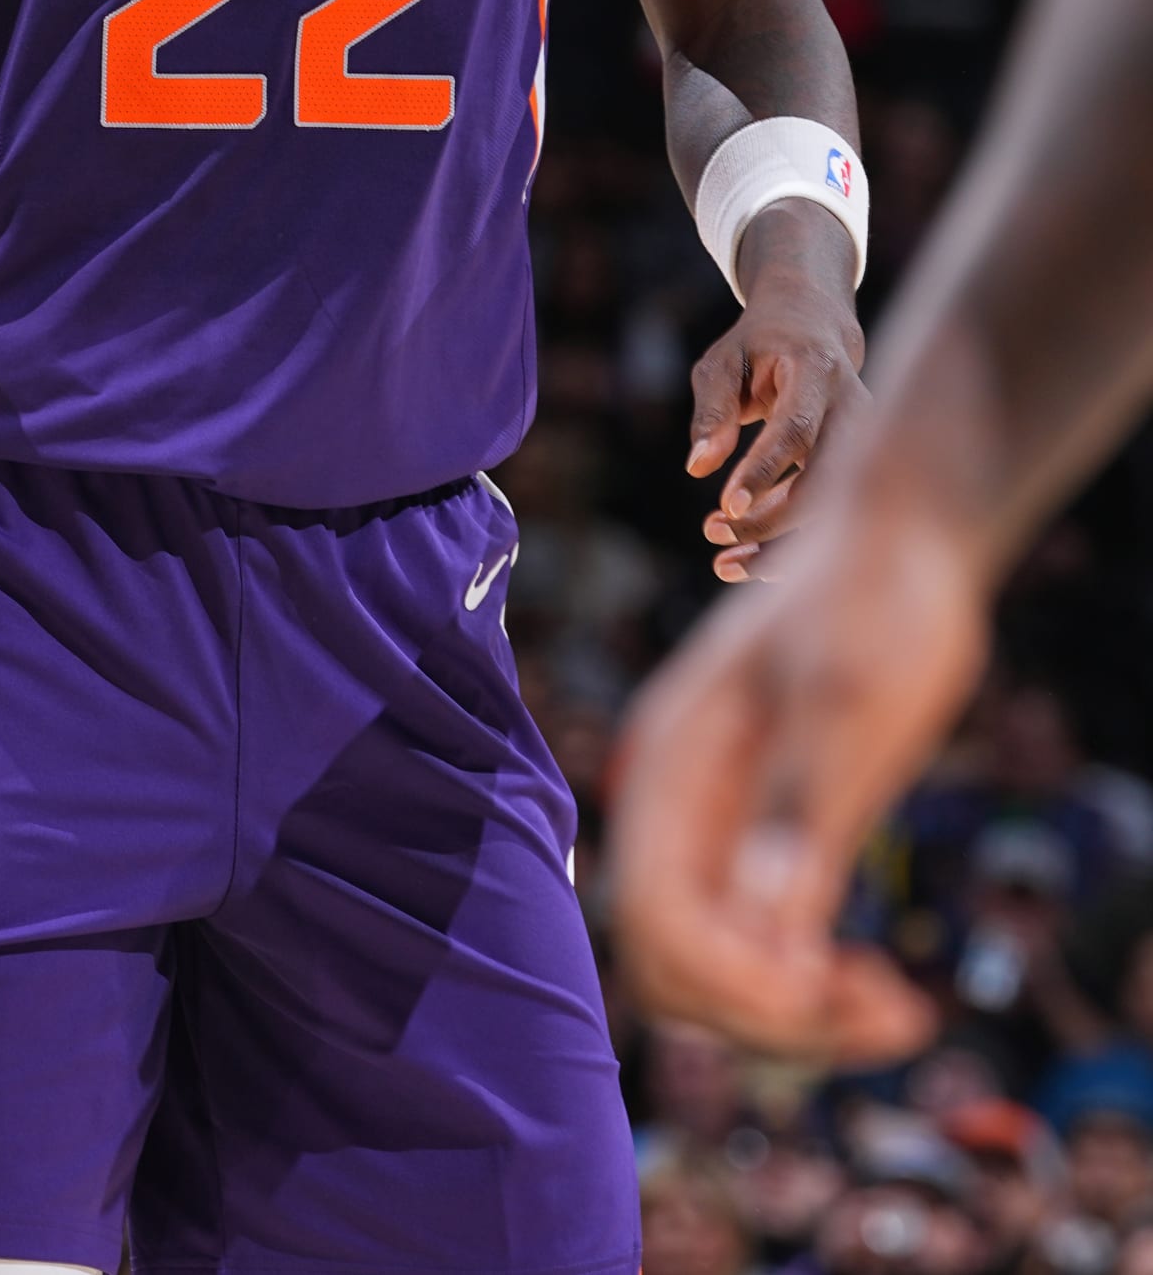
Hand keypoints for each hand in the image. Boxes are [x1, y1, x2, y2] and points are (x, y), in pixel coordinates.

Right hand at [611, 497, 986, 1059]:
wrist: (900, 540)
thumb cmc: (875, 601)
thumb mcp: (848, 706)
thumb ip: (800, 818)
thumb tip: (768, 940)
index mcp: (673, 762)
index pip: (656, 915)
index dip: (731, 981)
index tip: (826, 994)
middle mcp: (677, 804)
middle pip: (673, 963)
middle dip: (767, 1016)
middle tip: (888, 1014)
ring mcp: (715, 824)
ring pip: (716, 970)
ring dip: (795, 1017)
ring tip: (898, 1011)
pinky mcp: (762, 838)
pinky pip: (760, 946)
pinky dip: (810, 988)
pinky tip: (881, 985)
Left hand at [687, 200, 865, 579]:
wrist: (816, 327)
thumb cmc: (760, 344)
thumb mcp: (724, 361)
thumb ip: (713, 409)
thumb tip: (699, 466)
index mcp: (817, 372)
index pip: (796, 429)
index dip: (764, 470)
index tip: (727, 506)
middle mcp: (854, 410)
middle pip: (826, 479)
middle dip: (771, 518)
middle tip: (713, 532)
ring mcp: (868, 441)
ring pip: (837, 508)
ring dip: (783, 544)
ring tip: (724, 563)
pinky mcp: (863, 467)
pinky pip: (834, 515)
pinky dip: (793, 544)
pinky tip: (748, 559)